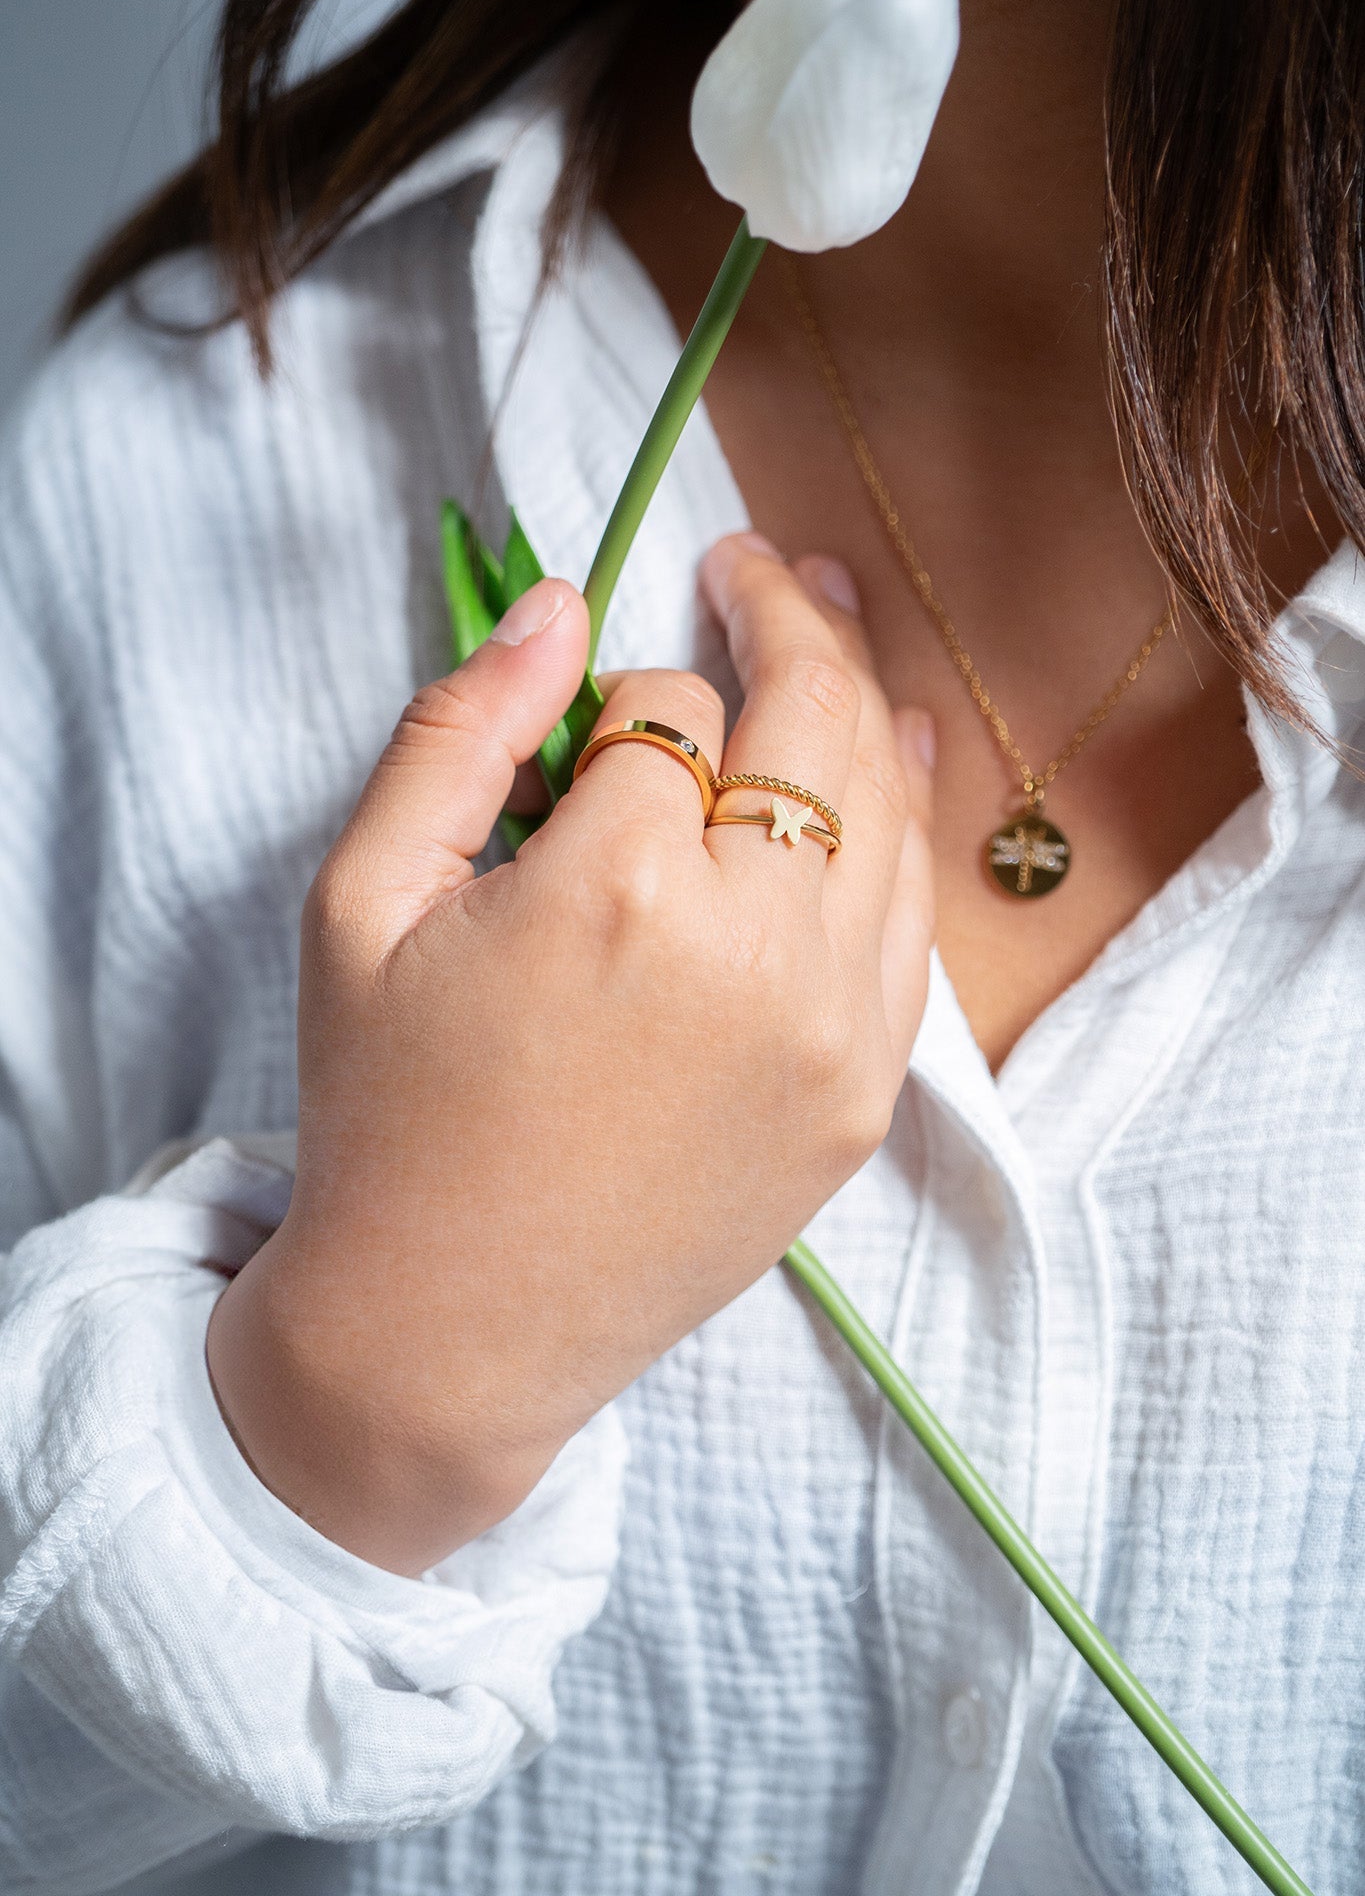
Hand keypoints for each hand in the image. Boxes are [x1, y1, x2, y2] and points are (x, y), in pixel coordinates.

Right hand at [207, 533, 934, 1573]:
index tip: (581, 729)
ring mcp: (834, 1032)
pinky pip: (916, 922)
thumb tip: (562, 603)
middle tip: (758, 565)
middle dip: (789, 617)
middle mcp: (758, 952)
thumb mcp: (362, 902)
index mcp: (618, 891)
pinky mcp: (863, 1097)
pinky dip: (906, 829)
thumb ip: (460, 729)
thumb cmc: (387, 1111)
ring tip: (824, 634)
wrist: (454, 1331)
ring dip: (859, 705)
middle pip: (818, 717)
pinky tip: (892, 765)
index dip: (621, 691)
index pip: (667, 705)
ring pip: (889, 805)